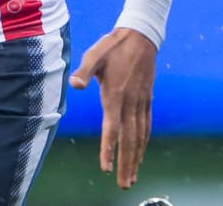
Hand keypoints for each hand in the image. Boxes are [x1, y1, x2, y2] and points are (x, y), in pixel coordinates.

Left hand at [68, 28, 155, 188]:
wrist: (139, 37)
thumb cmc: (112, 46)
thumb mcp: (93, 55)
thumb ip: (84, 72)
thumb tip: (75, 85)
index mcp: (115, 95)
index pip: (112, 129)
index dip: (109, 149)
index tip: (105, 168)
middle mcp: (130, 103)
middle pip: (129, 140)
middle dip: (126, 163)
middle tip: (124, 184)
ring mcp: (141, 102)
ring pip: (140, 136)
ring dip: (136, 157)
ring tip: (133, 176)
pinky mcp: (147, 99)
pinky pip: (147, 126)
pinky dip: (144, 142)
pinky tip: (141, 152)